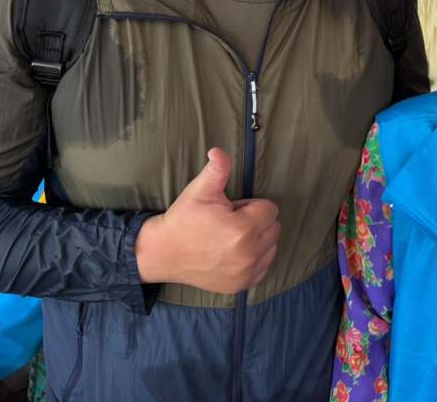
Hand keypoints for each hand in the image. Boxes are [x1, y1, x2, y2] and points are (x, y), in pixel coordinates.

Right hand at [135, 148, 279, 293]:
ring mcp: (245, 273)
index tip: (231, 210)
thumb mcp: (200, 190)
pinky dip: (255, 258)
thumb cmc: (184, 219)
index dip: (250, 205)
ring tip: (230, 238)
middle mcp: (248, 254)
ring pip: (271, 246)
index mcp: (243, 229)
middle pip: (273, 227)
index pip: (270, 209)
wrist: (162, 253)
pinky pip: (264, 266)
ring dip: (258, 240)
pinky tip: (234, 253)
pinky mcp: (241, 285)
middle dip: (256, 221)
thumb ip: (217, 169)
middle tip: (229, 223)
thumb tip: (218, 151)